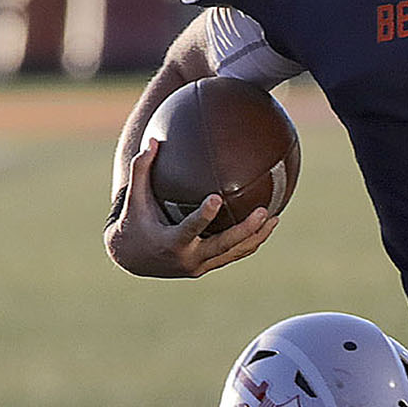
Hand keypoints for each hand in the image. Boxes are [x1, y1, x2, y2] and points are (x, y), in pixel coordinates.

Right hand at [103, 138, 275, 278]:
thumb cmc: (134, 222)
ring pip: (234, 252)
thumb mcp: (134, 198)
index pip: (190, 229)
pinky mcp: (207, 266)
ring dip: (256, 236)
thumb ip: (142, 169)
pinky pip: (232, 254)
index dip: (204, 216)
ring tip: (275, 218)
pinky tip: (264, 226)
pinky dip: (249, 242)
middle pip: (223, 245)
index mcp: (170, 242)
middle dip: (245, 230)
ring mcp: (199, 265)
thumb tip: (154, 140)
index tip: (216, 199)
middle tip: (264, 211)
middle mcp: (188, 258)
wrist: (132, 258)